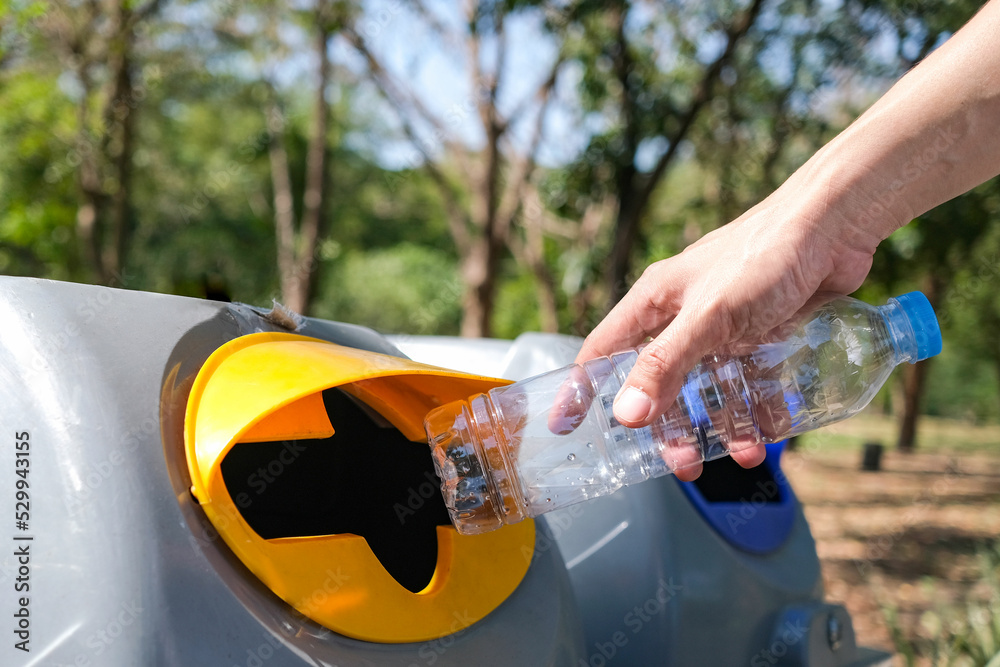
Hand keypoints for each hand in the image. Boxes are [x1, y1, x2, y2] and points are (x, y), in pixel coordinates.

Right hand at [575, 182, 879, 479]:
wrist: (838, 226)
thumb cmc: (763, 258)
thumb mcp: (708, 317)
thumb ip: (665, 364)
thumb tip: (625, 415)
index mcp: (655, 302)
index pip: (603, 351)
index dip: (582, 389)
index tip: (565, 427)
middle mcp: (685, 315)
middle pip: (662, 383)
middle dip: (672, 427)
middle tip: (683, 463)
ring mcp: (725, 326)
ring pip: (712, 388)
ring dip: (724, 425)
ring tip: (744, 454)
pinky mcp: (764, 333)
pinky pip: (754, 382)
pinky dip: (761, 409)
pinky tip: (774, 432)